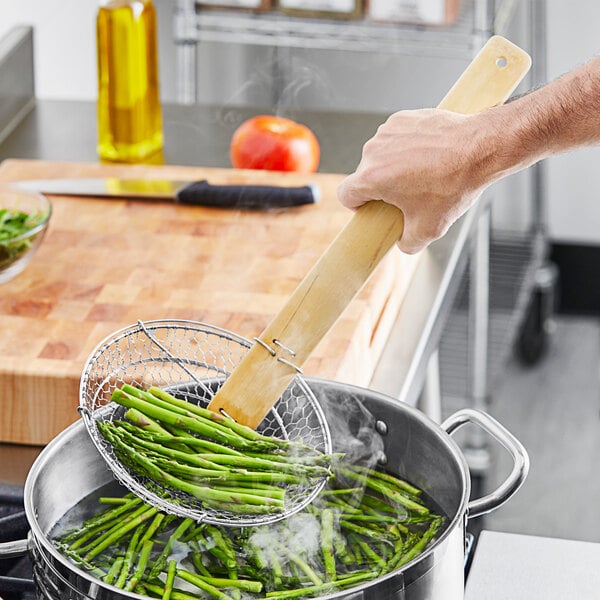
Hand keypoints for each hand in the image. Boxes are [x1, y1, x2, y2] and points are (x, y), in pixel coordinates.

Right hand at [337, 108, 491, 253]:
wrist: (481, 148)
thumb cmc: (454, 185)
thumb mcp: (428, 229)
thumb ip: (406, 243)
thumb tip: (402, 241)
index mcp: (372, 178)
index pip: (345, 195)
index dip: (357, 205)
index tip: (372, 207)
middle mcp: (374, 151)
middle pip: (365, 175)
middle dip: (381, 187)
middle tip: (407, 196)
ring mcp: (387, 131)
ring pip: (379, 156)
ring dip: (393, 166)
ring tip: (421, 174)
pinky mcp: (402, 118)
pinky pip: (394, 139)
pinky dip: (405, 148)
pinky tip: (426, 156)